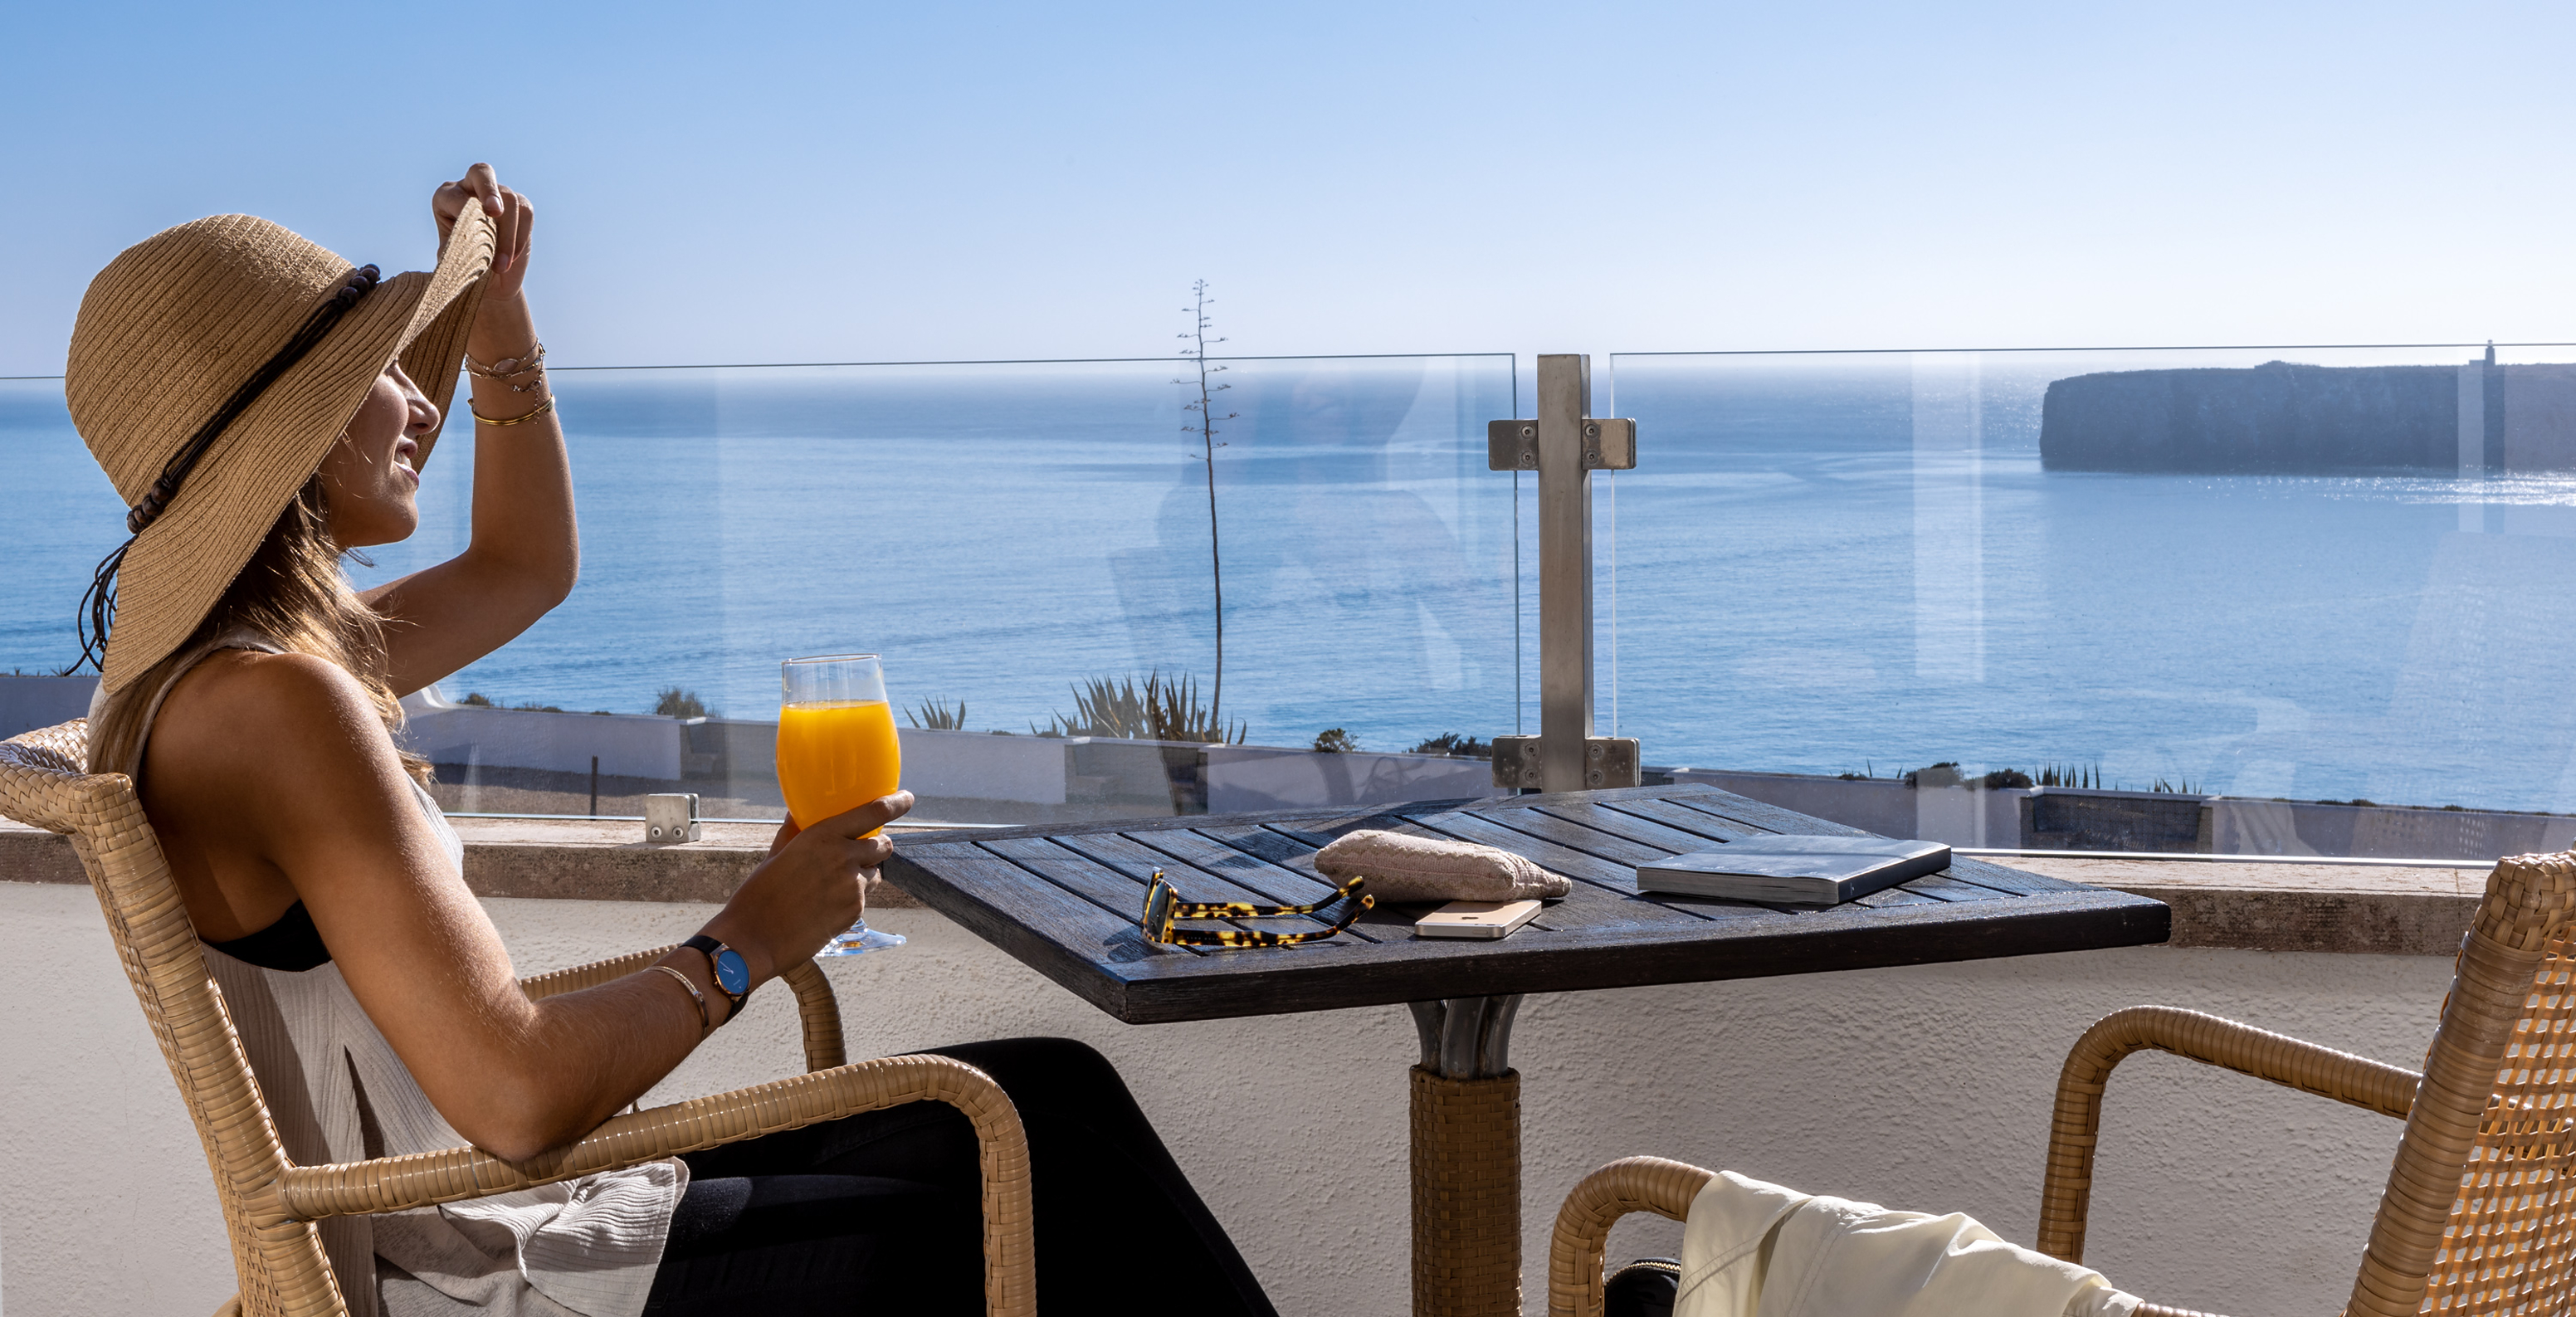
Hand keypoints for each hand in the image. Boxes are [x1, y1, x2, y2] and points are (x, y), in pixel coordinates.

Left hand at [433, 163, 534, 304]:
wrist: (487, 281)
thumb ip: (453, 250)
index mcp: (446, 198)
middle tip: (494, 212)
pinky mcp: (520, 206)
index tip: (472, 229)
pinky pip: (526, 212)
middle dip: (488, 191)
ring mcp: (498, 195)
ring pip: (509, 199)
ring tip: (500, 266)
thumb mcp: (451, 260)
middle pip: (481, 173)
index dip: (464, 209)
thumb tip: (459, 246)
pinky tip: (511, 258)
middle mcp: (471, 189)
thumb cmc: (463, 268)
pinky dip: (520, 237)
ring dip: (507, 235)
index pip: (455, 196)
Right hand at [705, 793, 915, 983]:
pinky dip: (852, 898)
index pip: (875, 812)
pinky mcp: (856, 910)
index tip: (907, 799)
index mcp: (822, 835)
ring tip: (833, 886)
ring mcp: (853, 885)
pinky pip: (864, 897)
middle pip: (884, 845)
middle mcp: (843, 855)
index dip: (896, 803)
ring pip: (876, 873)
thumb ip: (795, 831)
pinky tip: (826, 906)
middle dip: (878, 847)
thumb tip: (799, 812)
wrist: (755, 938)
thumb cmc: (758, 894)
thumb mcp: (776, 854)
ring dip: (864, 874)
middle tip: (863, 852)